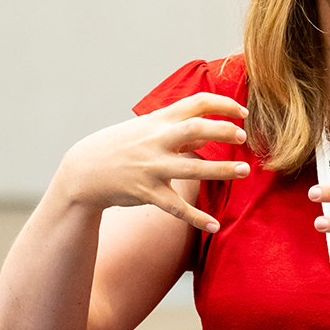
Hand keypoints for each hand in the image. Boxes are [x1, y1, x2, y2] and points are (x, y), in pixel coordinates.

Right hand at [56, 93, 249, 232]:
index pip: (196, 103)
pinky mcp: (147, 192)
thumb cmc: (120, 146)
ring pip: (192, 168)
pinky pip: (176, 207)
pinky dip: (196, 218)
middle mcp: (156, 141)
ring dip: (221, 170)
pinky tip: (214, 225)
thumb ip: (178, 131)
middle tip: (244, 137)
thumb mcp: (146, 130)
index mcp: (158, 120)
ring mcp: (151, 167)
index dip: (223, 105)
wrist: (85, 169)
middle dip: (223, 130)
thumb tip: (209, 136)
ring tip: (243, 171)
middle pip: (195, 128)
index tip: (243, 113)